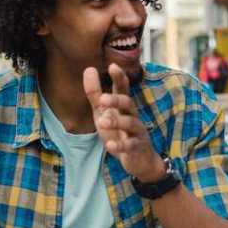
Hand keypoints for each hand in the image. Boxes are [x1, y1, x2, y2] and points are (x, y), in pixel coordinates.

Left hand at [83, 64, 165, 182]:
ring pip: (131, 124)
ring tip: (101, 122)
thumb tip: (88, 69)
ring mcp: (137, 132)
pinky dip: (120, 145)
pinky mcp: (137, 148)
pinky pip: (130, 146)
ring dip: (116, 122)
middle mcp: (133, 116)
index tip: (113, 66)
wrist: (139, 160)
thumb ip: (95, 94)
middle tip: (102, 99)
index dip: (119, 78)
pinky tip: (109, 145)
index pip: (123, 89)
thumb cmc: (120, 133)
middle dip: (117, 100)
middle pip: (128, 104)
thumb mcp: (104, 113)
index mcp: (124, 107)